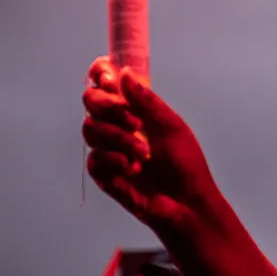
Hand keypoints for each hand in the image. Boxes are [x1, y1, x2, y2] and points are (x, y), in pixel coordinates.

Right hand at [82, 58, 220, 232]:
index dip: (100, 73)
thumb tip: (124, 73)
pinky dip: (115, 160)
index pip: (106, 82)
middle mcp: (117, 124)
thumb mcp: (171, 127)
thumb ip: (146, 101)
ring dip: (119, 139)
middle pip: (90, 100)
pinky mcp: (103, 173)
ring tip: (144, 155)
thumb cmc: (185, 164)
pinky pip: (94, 158)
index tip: (107, 77)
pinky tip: (133, 170)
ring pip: (90, 128)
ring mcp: (108, 148)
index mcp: (134, 109)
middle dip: (109, 107)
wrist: (187, 202)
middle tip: (135, 122)